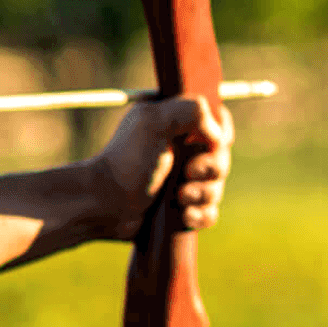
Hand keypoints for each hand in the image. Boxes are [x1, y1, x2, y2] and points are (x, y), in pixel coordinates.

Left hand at [93, 95, 231, 240]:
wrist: (105, 204)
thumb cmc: (127, 161)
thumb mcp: (153, 122)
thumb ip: (191, 111)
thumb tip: (218, 136)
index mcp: (175, 123)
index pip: (217, 120)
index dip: (221, 133)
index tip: (211, 143)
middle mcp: (181, 150)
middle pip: (221, 156)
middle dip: (210, 168)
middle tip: (188, 172)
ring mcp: (182, 180)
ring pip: (217, 186)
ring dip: (203, 193)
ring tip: (179, 197)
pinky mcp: (182, 207)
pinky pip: (209, 212)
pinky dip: (201, 215)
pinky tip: (184, 216)